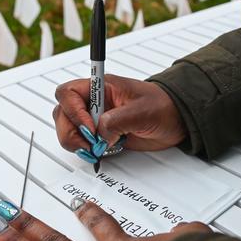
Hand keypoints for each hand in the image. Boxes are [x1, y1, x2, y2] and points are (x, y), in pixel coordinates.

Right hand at [53, 75, 186, 153]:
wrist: (177, 120)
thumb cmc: (164, 106)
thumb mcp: (141, 111)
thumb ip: (117, 121)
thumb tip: (99, 134)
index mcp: (101, 87)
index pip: (69, 93)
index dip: (73, 111)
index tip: (90, 127)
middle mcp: (95, 102)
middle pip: (63, 113)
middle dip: (70, 131)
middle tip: (89, 143)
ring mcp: (97, 119)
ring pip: (68, 129)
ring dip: (76, 143)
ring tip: (95, 149)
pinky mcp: (102, 135)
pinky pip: (83, 143)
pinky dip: (86, 150)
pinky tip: (99, 152)